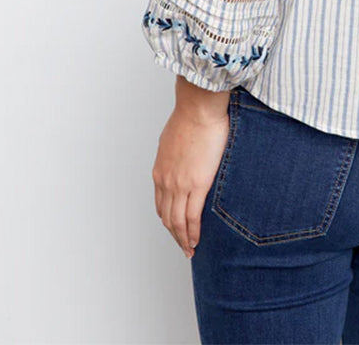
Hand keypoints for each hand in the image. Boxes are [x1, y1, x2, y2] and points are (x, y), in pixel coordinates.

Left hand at [152, 107, 229, 258]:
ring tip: (190, 249)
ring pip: (177, 222)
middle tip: (183, 247)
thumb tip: (183, 157)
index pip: (161, 204)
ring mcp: (180, 185)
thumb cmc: (190, 117)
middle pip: (167, 218)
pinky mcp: (197, 184)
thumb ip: (175, 154)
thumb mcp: (173, 140)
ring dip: (183, 239)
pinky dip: (193, 232)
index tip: (175, 229)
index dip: (168, 220)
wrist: (198, 109)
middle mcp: (166, 181)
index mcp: (160, 171)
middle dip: (174, 235)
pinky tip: (197, 240)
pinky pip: (192, 216)